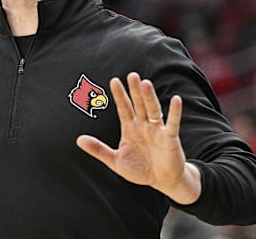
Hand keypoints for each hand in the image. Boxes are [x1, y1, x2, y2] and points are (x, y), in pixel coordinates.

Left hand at [76, 73, 200, 203]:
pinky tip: (176, 100)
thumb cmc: (139, 170)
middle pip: (138, 104)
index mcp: (130, 128)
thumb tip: (78, 140)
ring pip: (152, 110)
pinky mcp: (169, 138)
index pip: (124, 108)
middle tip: (132, 75)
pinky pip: (172, 123)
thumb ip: (98, 149)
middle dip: (135, 91)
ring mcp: (157, 130)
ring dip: (149, 97)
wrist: (162, 181)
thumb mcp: (115, 161)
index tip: (114, 80)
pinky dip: (175, 112)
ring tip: (145, 83)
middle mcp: (144, 125)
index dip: (119, 95)